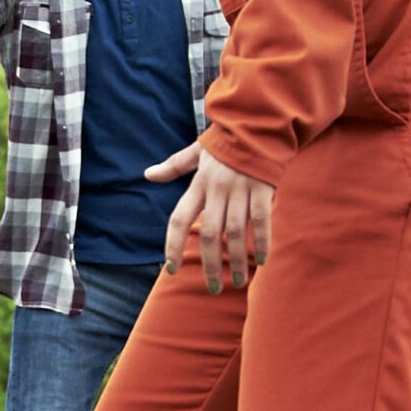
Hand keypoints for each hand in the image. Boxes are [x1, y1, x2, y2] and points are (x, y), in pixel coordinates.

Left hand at [149, 139, 272, 291]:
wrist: (257, 123)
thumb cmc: (225, 140)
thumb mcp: (196, 151)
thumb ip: (174, 166)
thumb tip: (147, 175)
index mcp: (199, 183)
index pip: (180, 218)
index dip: (173, 245)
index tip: (172, 269)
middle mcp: (217, 189)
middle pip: (210, 234)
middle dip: (211, 265)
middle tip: (212, 288)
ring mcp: (241, 190)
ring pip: (236, 232)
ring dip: (237, 261)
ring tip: (238, 282)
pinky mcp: (263, 189)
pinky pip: (261, 221)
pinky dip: (261, 242)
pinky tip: (261, 261)